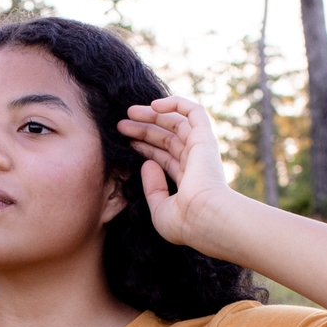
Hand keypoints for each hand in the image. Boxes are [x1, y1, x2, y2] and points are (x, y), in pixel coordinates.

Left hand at [118, 96, 233, 251]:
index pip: (164, 157)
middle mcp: (196, 163)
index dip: (145, 147)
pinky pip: (193, 111)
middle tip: (121, 124)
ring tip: (129, 113)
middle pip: (167, 138)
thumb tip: (147, 163)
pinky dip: (175, 104)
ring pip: (176, 123)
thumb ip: (152, 188)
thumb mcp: (159, 209)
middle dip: (144, 129)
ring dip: (152, 115)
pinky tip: (153, 105)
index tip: (126, 142)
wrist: (205, 218)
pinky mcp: (205, 138)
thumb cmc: (184, 222)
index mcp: (187, 181)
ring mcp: (201, 150)